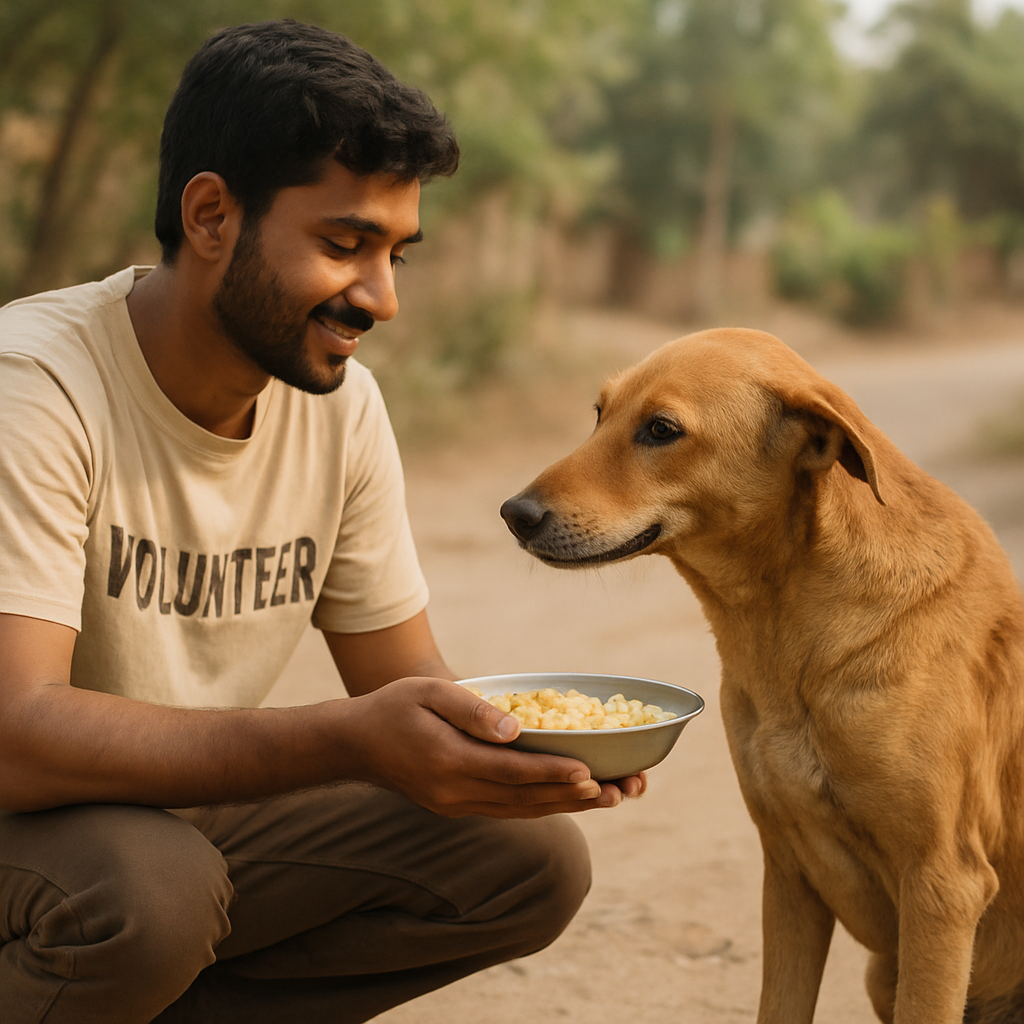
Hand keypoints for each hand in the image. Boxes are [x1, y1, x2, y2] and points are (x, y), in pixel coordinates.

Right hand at [332, 677, 642, 817]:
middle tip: (623, 789)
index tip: (591, 772)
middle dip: (578, 794)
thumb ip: (472, 710)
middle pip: (527, 799)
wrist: (356, 744)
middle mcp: (457, 793)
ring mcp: (458, 806)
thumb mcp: (430, 693)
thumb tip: (515, 729)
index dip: (554, 773)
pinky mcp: (460, 808)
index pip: (513, 772)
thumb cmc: (396, 707)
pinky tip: (572, 799)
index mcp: (450, 762)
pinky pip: (510, 811)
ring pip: (523, 810)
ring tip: (613, 798)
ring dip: (569, 805)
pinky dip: (544, 806)